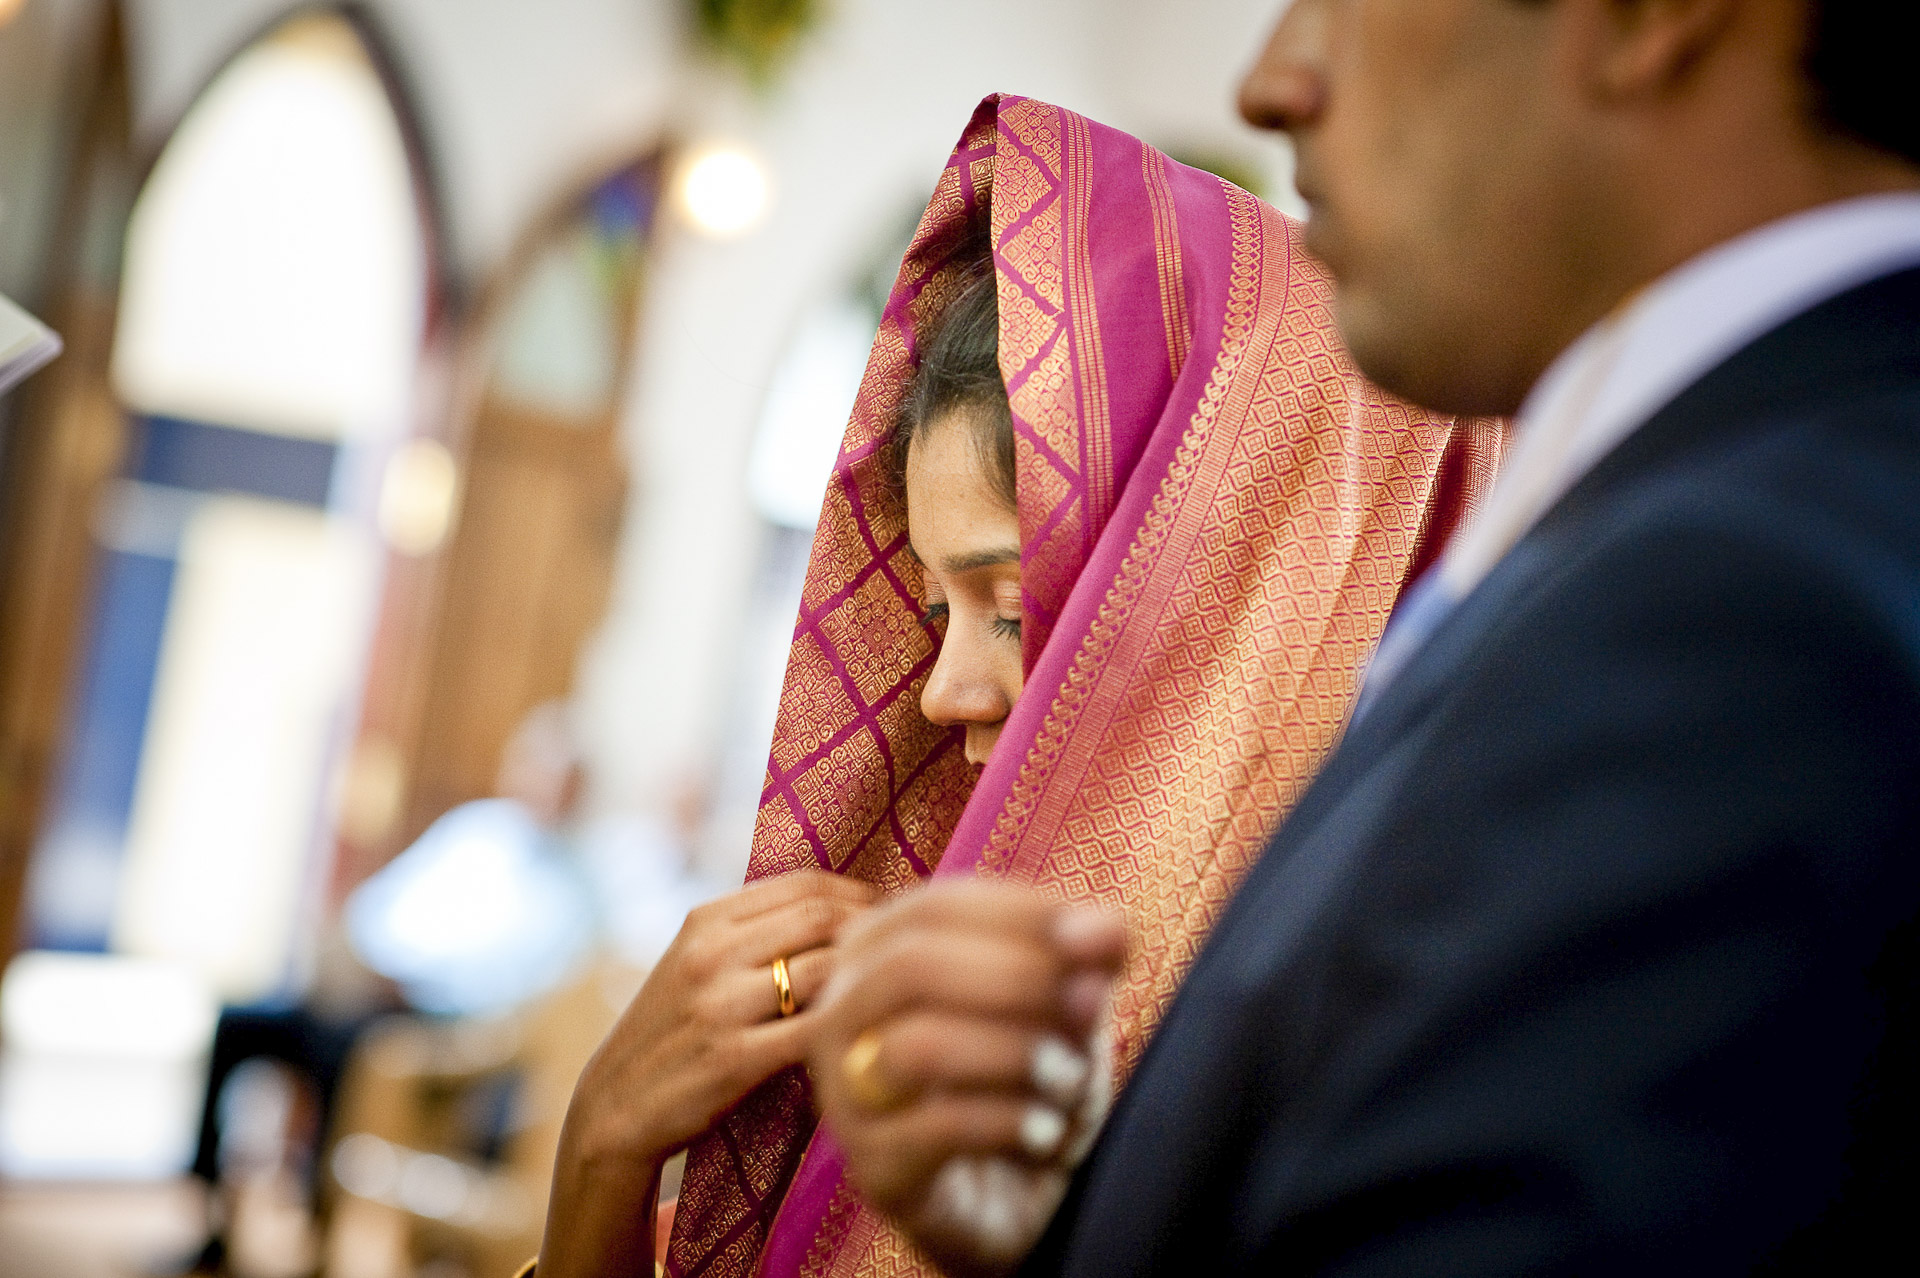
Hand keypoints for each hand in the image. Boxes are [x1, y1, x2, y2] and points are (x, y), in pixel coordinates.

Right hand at [540, 870, 877, 1277]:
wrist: (615, 1105)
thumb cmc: (675, 1029)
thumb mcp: (697, 960)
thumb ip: (755, 930)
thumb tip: (844, 904)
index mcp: (706, 920)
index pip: (806, 884)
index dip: (858, 895)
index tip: (887, 916)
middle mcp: (711, 954)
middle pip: (823, 919)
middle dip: (872, 932)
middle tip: (897, 957)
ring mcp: (721, 1006)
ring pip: (826, 971)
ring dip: (864, 982)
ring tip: (886, 997)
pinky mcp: (733, 1060)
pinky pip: (814, 1033)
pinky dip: (846, 1029)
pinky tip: (860, 1037)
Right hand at [807, 880, 1126, 1277]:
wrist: (1014, 1197)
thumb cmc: (1025, 1081)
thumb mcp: (1064, 1010)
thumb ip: (1083, 961)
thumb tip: (1107, 926)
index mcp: (877, 953)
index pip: (936, 908)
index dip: (1023, 916)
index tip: (1105, 938)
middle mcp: (842, 1015)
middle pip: (911, 967)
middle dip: (1015, 980)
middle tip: (1090, 1006)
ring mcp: (845, 1095)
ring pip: (914, 1047)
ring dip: (1011, 1054)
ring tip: (1068, 1076)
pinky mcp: (872, 1168)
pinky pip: (933, 1129)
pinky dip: (1006, 1122)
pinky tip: (1046, 1131)